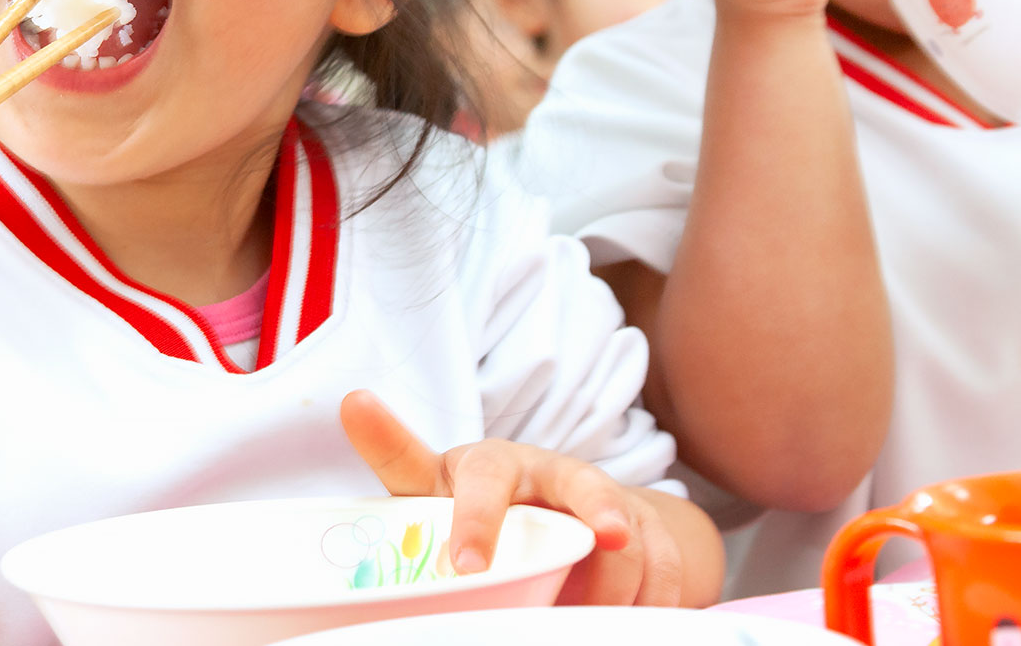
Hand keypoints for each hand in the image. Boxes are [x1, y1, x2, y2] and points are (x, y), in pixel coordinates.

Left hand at [339, 391, 683, 605]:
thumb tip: (353, 400)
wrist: (545, 503)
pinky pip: (667, 564)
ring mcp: (607, 501)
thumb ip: (396, 454)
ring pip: (630, 538)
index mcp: (493, 464)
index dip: (476, 518)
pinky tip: (629, 621)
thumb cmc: (469, 497)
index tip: (463, 566)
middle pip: (585, 484)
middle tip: (607, 539)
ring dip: (615, 585)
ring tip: (584, 621)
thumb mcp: (429, 483)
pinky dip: (655, 599)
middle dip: (601, 510)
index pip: (485, 476)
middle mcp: (555, 473)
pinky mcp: (648, 529)